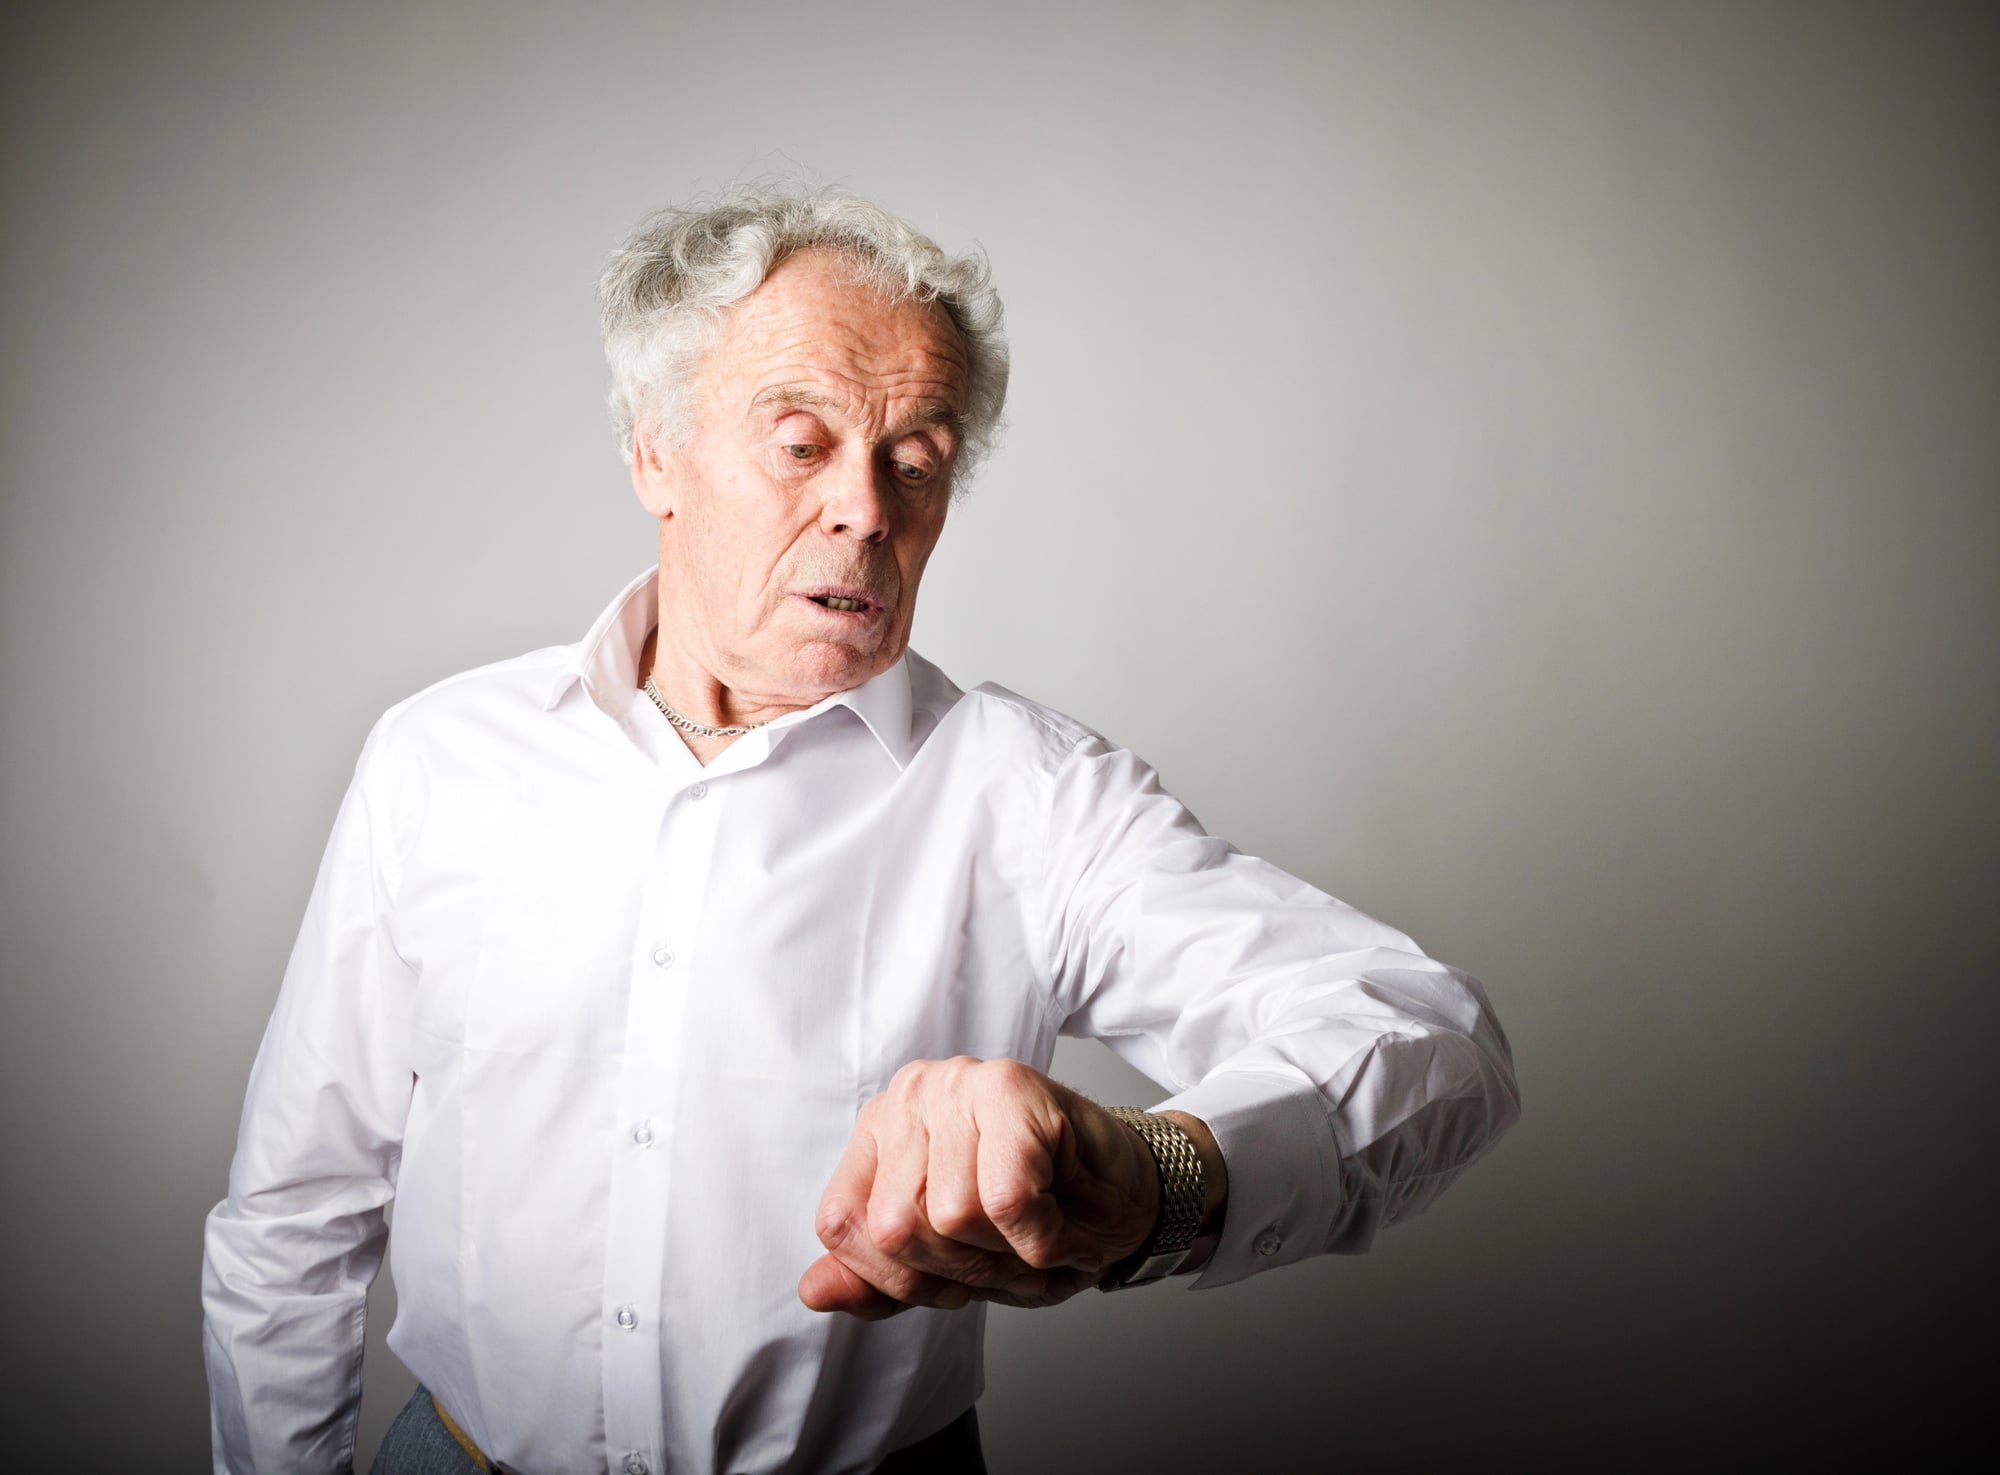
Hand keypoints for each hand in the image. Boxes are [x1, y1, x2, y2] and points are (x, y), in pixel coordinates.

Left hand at [797, 1056, 1161, 1318]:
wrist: (1131, 1195)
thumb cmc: (1043, 1218)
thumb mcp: (951, 1266)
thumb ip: (879, 1278)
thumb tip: (814, 1291)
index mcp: (880, 1135)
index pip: (842, 1224)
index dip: (900, 1276)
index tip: (956, 1269)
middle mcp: (908, 1099)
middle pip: (896, 1228)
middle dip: (963, 1268)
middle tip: (1012, 1250)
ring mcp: (956, 1084)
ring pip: (952, 1217)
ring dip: (1009, 1254)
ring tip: (1038, 1231)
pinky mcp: (1009, 1087)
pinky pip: (1005, 1201)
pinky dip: (1041, 1238)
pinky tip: (1060, 1219)